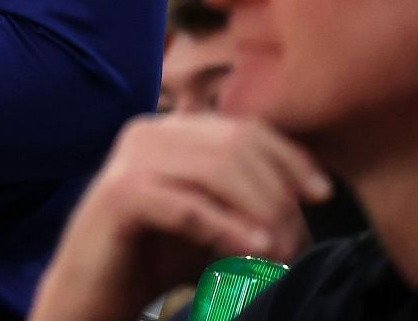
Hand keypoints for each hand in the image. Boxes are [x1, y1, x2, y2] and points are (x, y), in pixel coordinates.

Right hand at [30, 114, 326, 320]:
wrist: (95, 290)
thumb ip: (248, 193)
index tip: (321, 194)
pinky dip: (228, 230)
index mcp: (169, 129)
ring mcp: (129, 160)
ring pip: (215, 170)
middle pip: (235, 146)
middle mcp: (146, 132)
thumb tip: (315, 188)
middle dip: (276, 194)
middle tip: (294, 243)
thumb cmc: (158, 254)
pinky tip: (252, 252)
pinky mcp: (119, 195)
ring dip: (258, 214)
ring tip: (278, 253)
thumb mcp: (214, 215)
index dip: (289, 157)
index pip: (243, 127)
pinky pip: (188, 206)